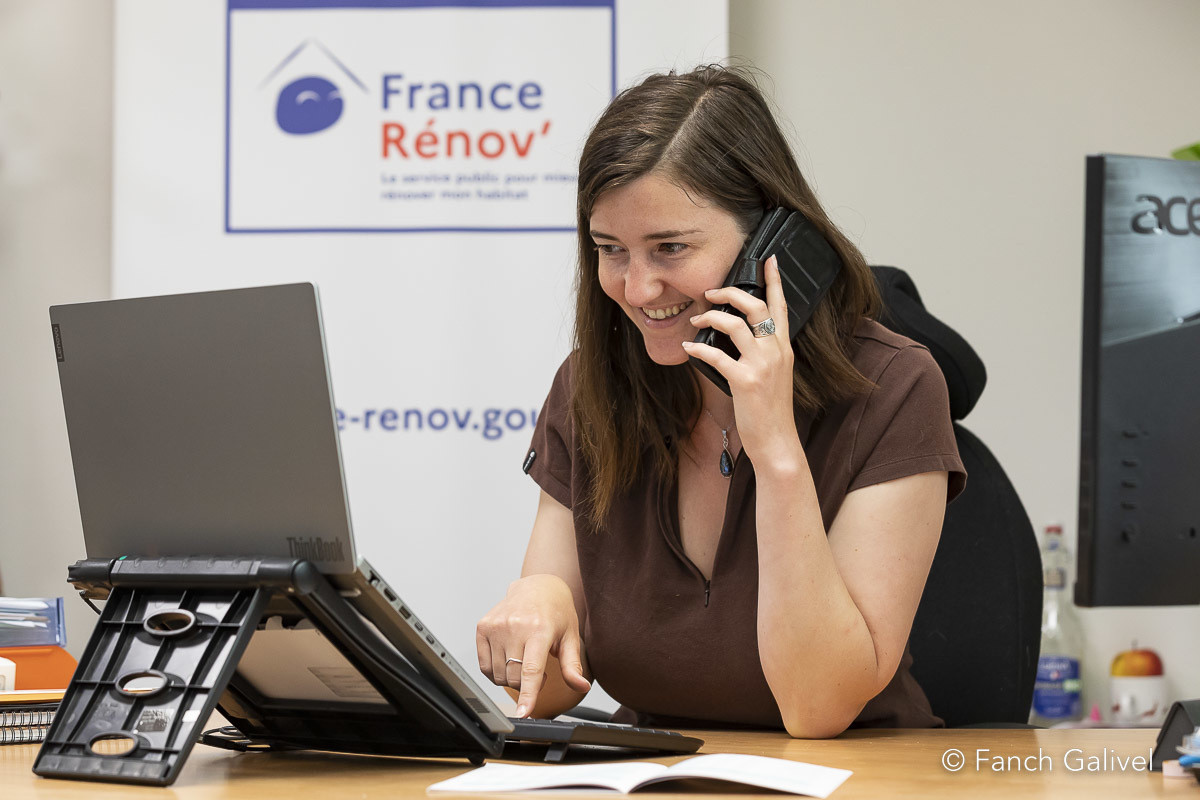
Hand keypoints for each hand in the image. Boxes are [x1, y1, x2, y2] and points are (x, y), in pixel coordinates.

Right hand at [476, 574, 590, 716]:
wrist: (537, 586)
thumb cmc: (556, 612)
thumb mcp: (571, 636)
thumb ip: (573, 665)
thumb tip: (581, 687)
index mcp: (539, 629)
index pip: (531, 669)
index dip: (528, 694)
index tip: (523, 713)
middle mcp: (514, 626)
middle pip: (514, 677)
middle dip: (526, 685)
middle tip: (538, 671)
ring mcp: (496, 626)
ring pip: (498, 675)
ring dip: (511, 678)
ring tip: (524, 660)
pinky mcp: (483, 627)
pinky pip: (484, 666)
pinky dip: (496, 672)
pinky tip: (509, 660)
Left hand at [682, 256, 801, 466]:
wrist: (777, 441)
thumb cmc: (770, 410)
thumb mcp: (775, 375)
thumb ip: (763, 353)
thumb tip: (739, 336)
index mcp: (783, 348)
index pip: (781, 306)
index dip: (775, 280)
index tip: (769, 259)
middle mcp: (776, 352)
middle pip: (755, 307)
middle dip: (730, 293)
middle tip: (710, 292)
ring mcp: (762, 365)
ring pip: (736, 325)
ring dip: (711, 318)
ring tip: (696, 320)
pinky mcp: (745, 381)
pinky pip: (717, 355)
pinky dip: (698, 348)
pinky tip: (687, 347)